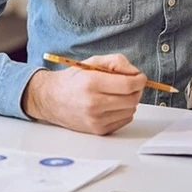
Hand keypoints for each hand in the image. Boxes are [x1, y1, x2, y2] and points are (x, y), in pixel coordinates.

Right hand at [22, 54, 146, 134]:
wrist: (51, 99)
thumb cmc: (74, 79)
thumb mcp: (94, 61)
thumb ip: (118, 62)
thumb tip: (136, 73)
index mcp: (92, 83)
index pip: (129, 85)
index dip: (140, 80)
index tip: (140, 77)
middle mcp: (93, 104)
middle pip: (132, 99)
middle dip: (137, 90)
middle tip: (130, 84)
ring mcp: (95, 120)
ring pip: (131, 110)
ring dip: (130, 100)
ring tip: (118, 93)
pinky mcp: (98, 130)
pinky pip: (124, 120)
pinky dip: (124, 111)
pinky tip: (113, 104)